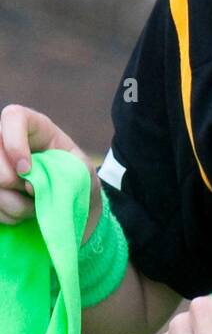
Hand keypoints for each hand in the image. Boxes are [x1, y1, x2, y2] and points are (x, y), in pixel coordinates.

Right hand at [0, 103, 100, 229]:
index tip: (27, 169)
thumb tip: (29, 184)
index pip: (13, 117)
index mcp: (36, 128)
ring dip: (14, 204)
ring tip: (35, 205)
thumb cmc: (78, 181)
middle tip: (33, 191)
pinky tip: (24, 213)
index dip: (14, 143)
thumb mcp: (81, 171)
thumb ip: (59, 171)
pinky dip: (9, 216)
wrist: (76, 206)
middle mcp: (9, 141)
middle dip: (11, 180)